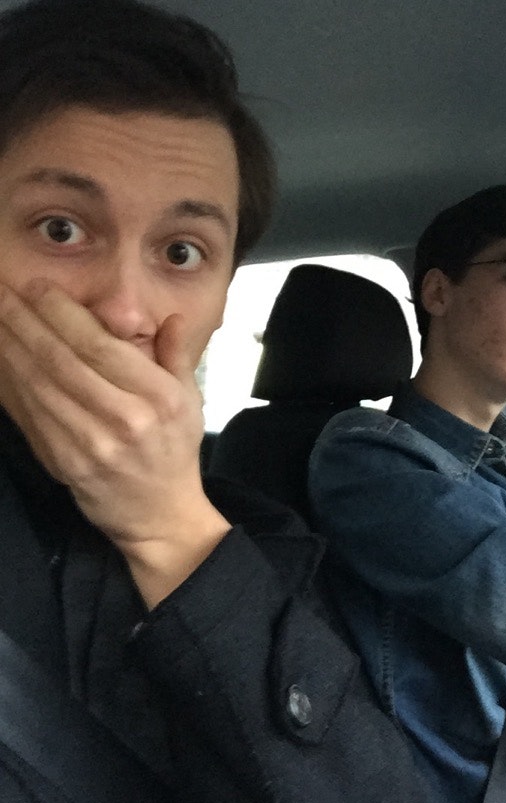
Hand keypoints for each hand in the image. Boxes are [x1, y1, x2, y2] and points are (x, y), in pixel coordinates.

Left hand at [0, 280, 229, 605]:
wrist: (159, 514)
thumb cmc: (174, 450)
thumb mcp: (190, 400)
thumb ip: (178, 356)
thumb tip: (171, 318)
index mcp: (158, 399)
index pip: (102, 348)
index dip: (64, 315)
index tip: (40, 288)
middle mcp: (124, 422)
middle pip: (63, 362)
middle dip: (27, 322)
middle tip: (3, 292)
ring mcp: (90, 446)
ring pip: (39, 387)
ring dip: (10, 348)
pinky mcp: (64, 464)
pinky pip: (29, 417)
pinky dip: (10, 385)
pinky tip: (0, 360)